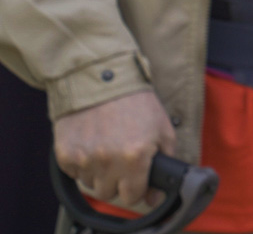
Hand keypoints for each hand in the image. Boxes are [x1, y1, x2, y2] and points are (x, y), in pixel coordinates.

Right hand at [53, 91, 176, 211]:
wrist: (102, 79)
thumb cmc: (136, 102)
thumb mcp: (163, 128)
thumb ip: (164, 163)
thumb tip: (154, 196)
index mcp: (135, 156)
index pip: (132, 196)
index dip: (137, 189)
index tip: (137, 180)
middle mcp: (108, 161)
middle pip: (109, 193)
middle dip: (117, 181)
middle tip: (122, 159)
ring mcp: (84, 158)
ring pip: (91, 184)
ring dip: (99, 172)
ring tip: (106, 146)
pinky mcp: (64, 153)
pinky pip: (73, 173)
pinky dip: (82, 163)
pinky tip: (91, 143)